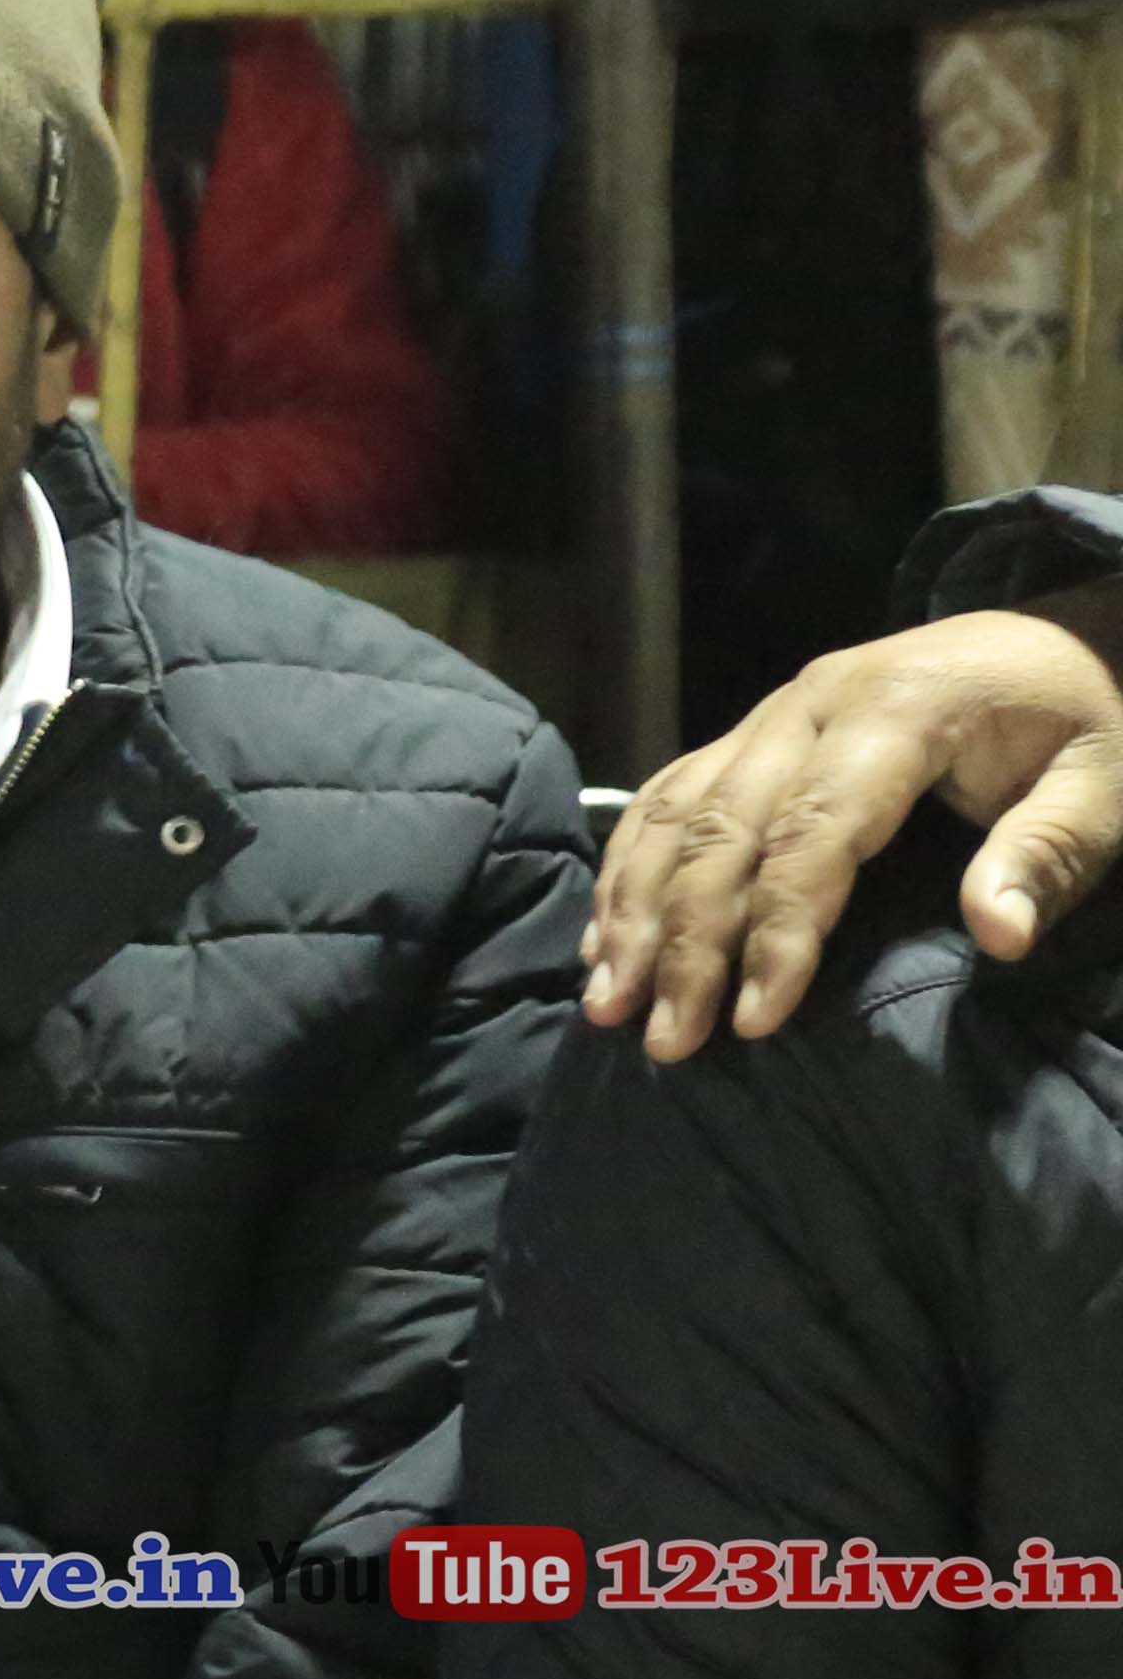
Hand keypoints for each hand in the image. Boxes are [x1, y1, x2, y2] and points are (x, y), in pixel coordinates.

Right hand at [583, 581, 1122, 1052]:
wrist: (1072, 638)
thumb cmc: (1094, 722)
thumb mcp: (1110, 784)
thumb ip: (1049, 853)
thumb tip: (996, 937)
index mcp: (898, 709)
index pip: (813, 833)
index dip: (777, 932)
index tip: (755, 1022)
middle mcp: (813, 702)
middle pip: (721, 831)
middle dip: (683, 943)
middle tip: (663, 1040)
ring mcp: (775, 712)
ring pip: (674, 814)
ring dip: (632, 912)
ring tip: (607, 1003)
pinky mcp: (757, 729)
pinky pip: (668, 794)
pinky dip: (628, 869)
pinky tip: (606, 938)